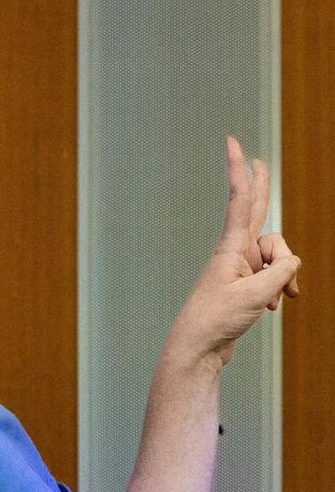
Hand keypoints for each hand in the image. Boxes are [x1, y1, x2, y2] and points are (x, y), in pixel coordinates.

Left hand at [169, 135, 301, 369]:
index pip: (239, 200)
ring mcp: (239, 268)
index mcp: (230, 247)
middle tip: (258, 160)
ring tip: (275, 301)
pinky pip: (273, 276)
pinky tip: (275, 307)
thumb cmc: (218, 320)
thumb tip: (292, 262)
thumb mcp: (256, 294)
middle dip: (261, 189)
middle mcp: (234, 253)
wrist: (199, 349)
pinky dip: (280, 289)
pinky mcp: (244, 285)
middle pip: (256, 215)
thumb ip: (281, 272)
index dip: (239, 170)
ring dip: (284, 276)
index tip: (232, 142)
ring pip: (277, 257)